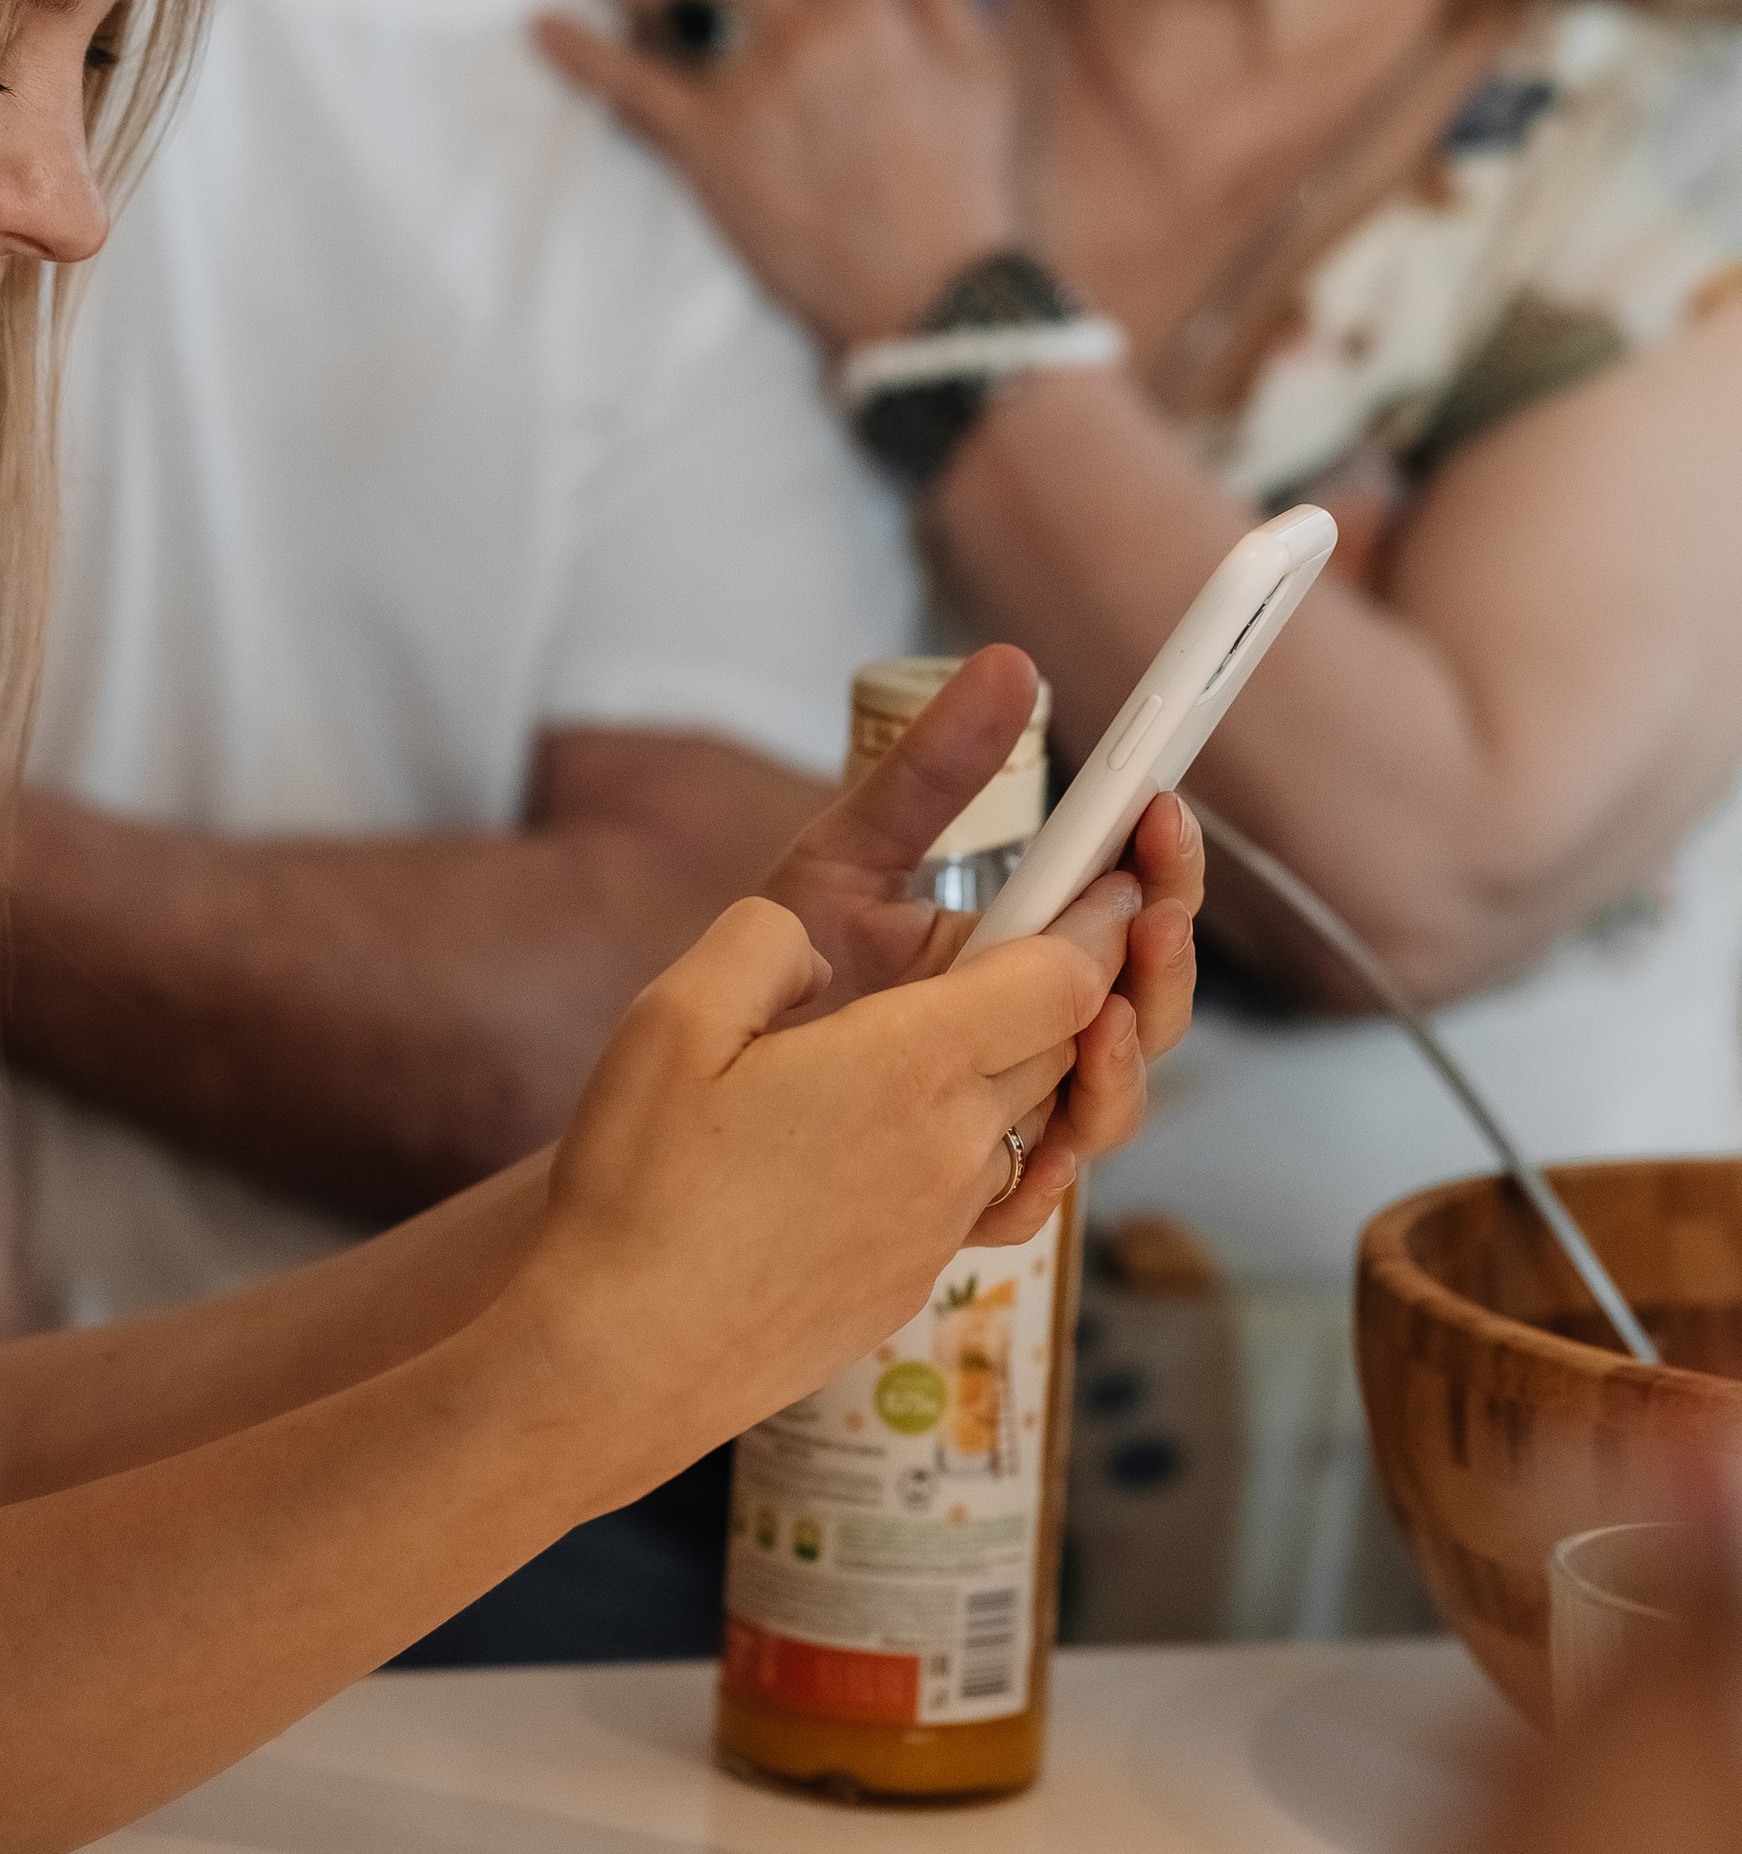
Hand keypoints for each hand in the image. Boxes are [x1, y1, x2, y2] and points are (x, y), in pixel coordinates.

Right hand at [503, 871, 1144, 1498]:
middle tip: (1065, 916)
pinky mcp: (916, 1276)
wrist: (622, 1361)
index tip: (1110, 873)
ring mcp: (942, 1223)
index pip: (1065, 978)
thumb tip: (814, 943)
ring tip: (999, 1007)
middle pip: (1068, 1042)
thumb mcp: (672, 1017)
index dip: (1097, 918)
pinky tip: (952, 1115)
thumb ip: (763, 943)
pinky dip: (1000, 1134)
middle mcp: (953, 1149)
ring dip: (1038, 1054)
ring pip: (1039, 1117)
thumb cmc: (639, 1189)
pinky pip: (1000, 1188)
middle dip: (1082, 975)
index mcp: (908, 1067)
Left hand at [537, 0, 1017, 345]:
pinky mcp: (712, 148)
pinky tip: (542, 28)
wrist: (930, 290)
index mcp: (867, 11)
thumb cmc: (961, 193)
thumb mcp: (978, 85)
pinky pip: (633, 87)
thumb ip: (948, 9)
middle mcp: (804, 34)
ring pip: (666, 2)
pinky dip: (582, 54)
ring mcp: (754, 88)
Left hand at [760, 644, 1202, 1215]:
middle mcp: (1029, 1030)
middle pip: (1143, 1003)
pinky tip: (1042, 1135)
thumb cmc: (774, 969)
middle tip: (1154, 905)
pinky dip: (1054, 1164)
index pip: (1126, 904)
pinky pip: (1039, 1190)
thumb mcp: (847, 857)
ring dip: (1127, 1057)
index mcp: (1015, 947)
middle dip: (1165, 953)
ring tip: (1102, 1010)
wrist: (687, 1095)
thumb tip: (1013, 662)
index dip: (1160, 859)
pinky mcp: (970, 1190)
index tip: (1159, 805)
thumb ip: (931, 772)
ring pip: (1111, 1098)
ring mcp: (1009, 1113)